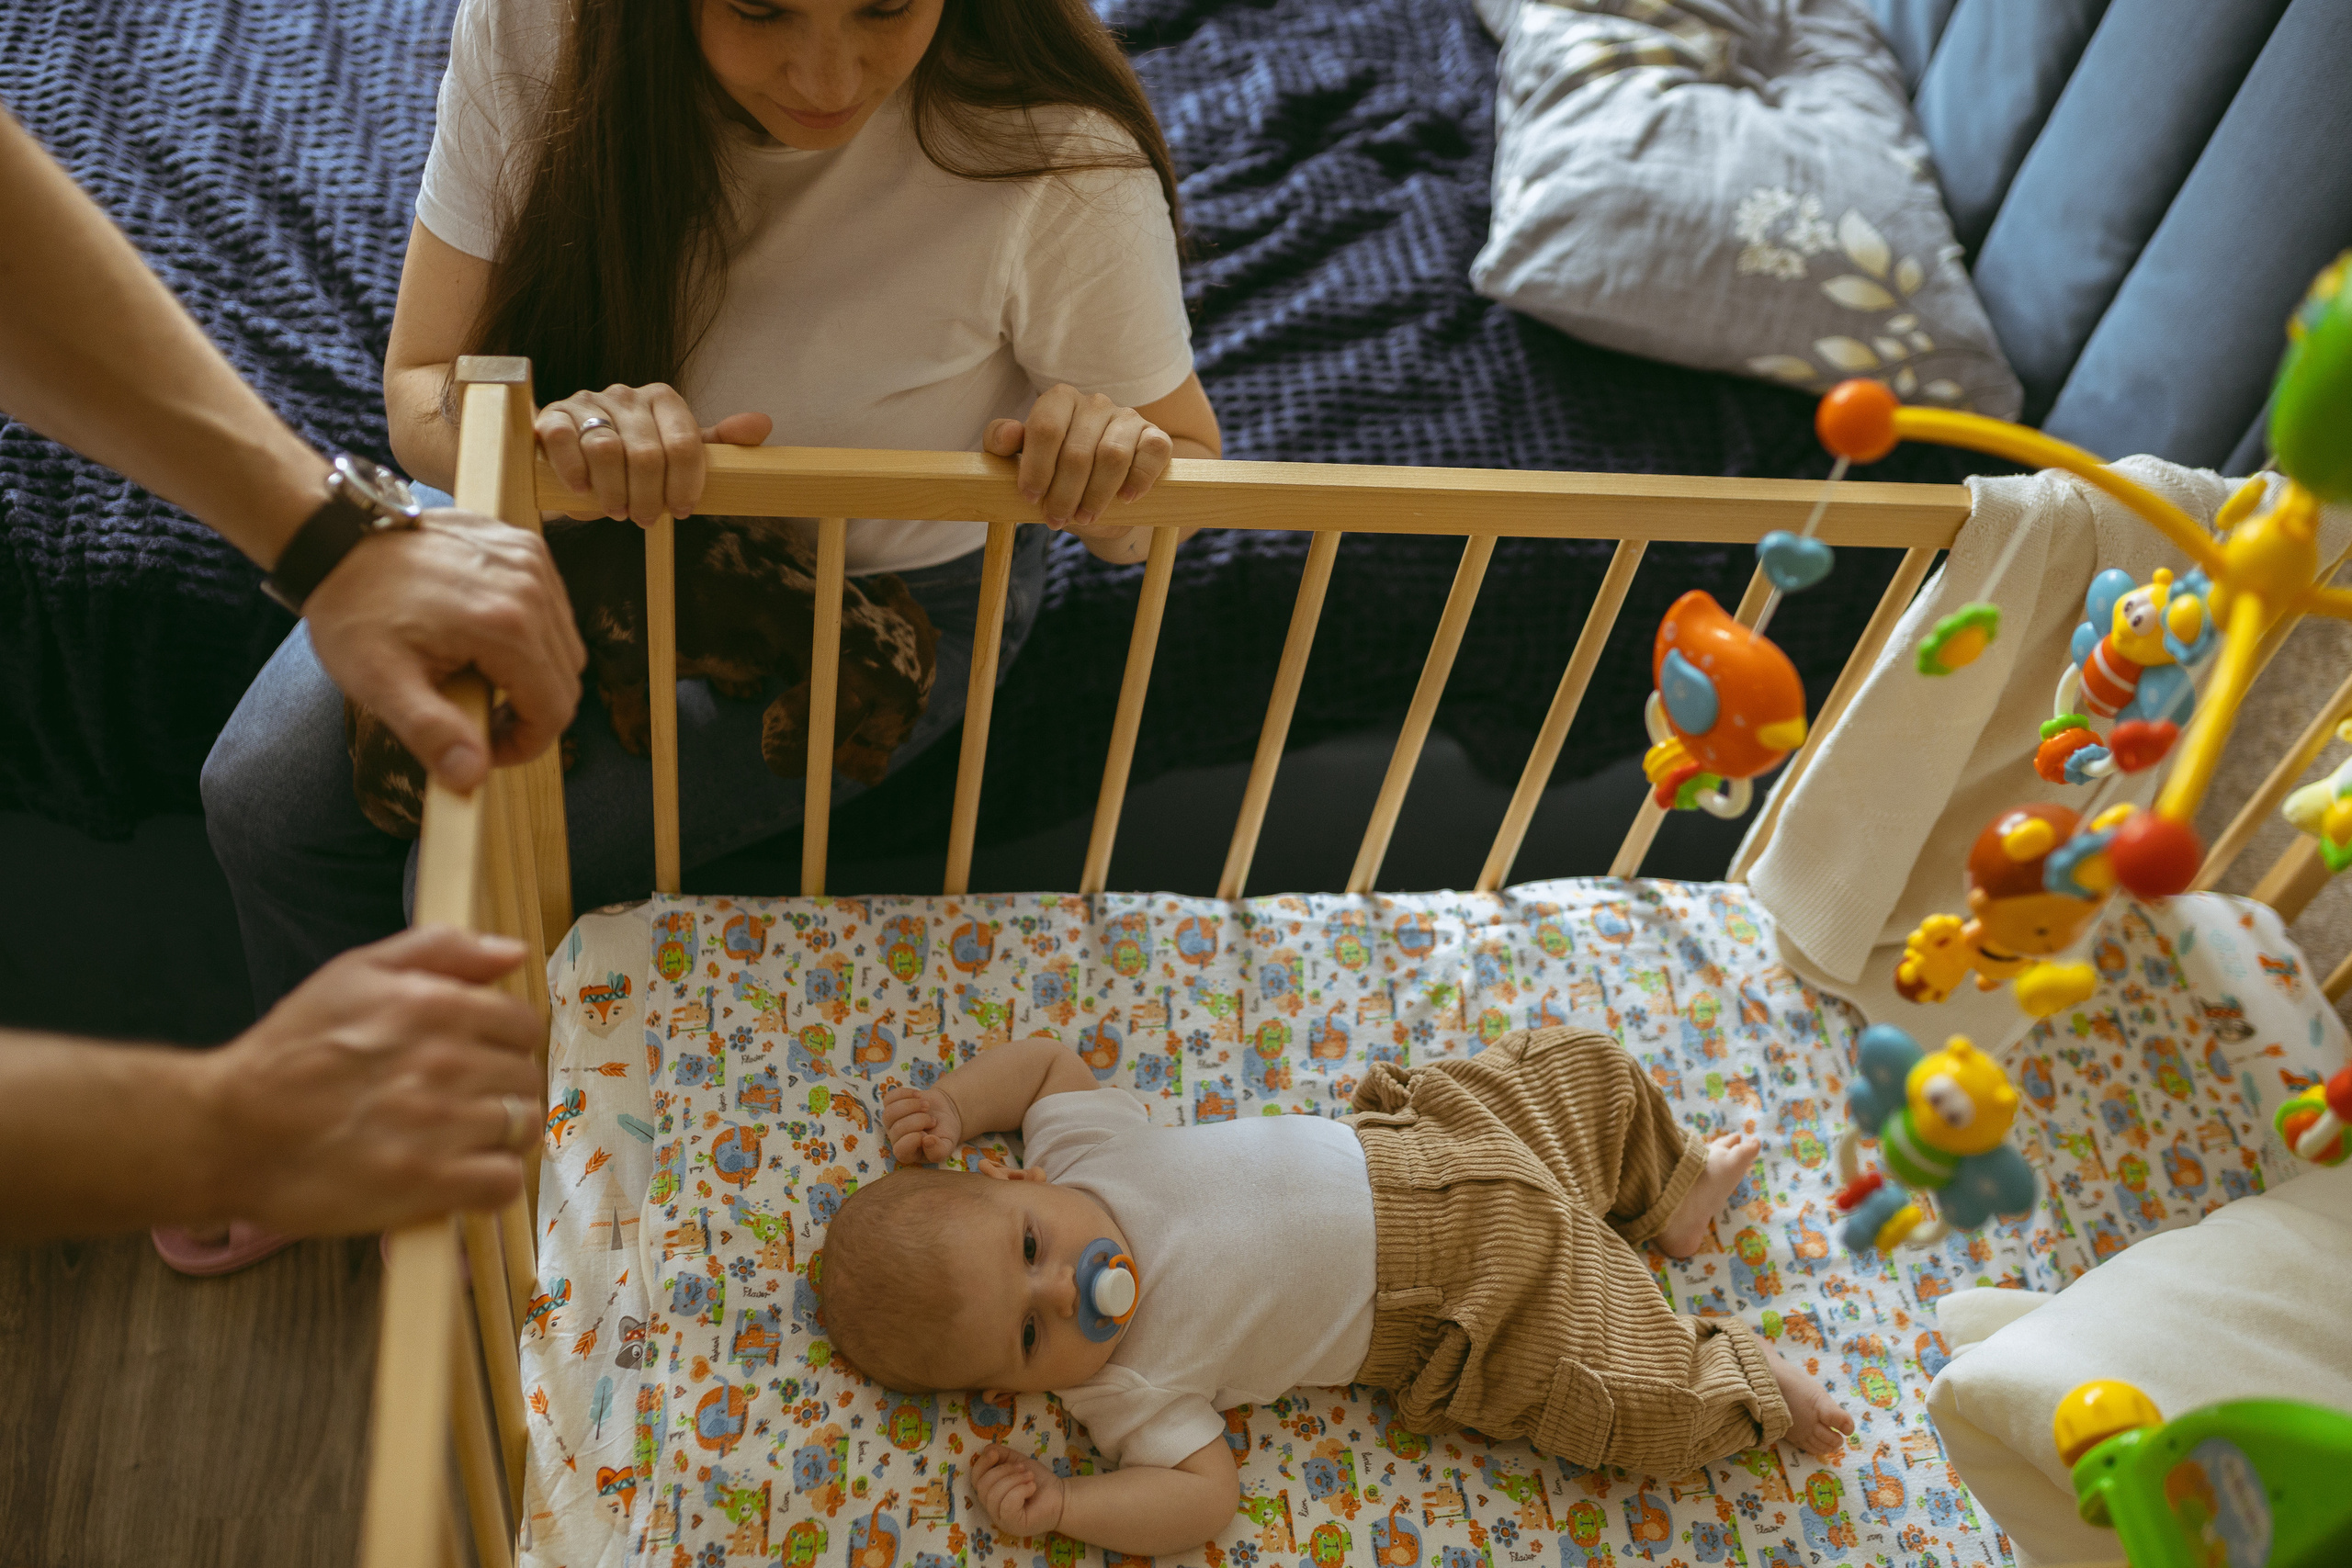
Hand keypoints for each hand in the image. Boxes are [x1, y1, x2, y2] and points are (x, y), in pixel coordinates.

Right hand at [190, 926, 546, 1234]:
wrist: (227, 1133)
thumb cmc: (288, 1053)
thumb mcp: (355, 973)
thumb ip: (441, 950)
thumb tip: (514, 951)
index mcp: (434, 1006)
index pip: (522, 1024)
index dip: (503, 1043)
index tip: (475, 1058)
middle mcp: (445, 1062)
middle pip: (525, 1077)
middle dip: (498, 1089)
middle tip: (455, 1102)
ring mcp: (440, 1124)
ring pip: (521, 1127)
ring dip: (496, 1136)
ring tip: (454, 1139)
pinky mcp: (429, 1182)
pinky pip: (502, 1182)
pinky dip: (488, 1183)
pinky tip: (455, 1176)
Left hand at [304, 509, 585, 790]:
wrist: (337, 541)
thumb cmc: (355, 611)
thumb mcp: (380, 682)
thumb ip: (431, 733)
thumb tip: (471, 777)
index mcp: (506, 627)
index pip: (555, 710)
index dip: (526, 743)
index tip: (486, 748)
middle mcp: (532, 590)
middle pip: (565, 679)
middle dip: (529, 710)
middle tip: (477, 715)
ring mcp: (531, 563)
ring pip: (564, 645)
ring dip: (532, 672)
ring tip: (478, 675)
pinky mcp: (525, 548)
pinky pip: (552, 609)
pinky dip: (530, 633)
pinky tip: (483, 635)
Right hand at [537, 383, 771, 524]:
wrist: (576, 455)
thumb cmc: (635, 460)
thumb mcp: (678, 453)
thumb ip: (716, 444)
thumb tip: (761, 423)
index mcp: (663, 400)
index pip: (685, 443)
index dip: (686, 484)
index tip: (683, 510)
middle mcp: (626, 395)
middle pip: (647, 453)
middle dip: (649, 496)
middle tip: (645, 519)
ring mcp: (588, 402)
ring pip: (606, 450)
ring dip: (615, 491)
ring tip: (617, 510)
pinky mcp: (553, 416)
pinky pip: (563, 440)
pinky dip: (575, 472)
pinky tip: (584, 491)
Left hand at [882, 1083, 964, 1163]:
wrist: (944, 1112)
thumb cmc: (945, 1132)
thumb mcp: (947, 1146)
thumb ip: (938, 1151)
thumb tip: (926, 1141)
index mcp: (907, 1153)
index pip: (900, 1150)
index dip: (914, 1139)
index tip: (927, 1133)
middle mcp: (895, 1139)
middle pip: (898, 1129)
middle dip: (919, 1120)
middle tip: (933, 1120)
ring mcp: (891, 1122)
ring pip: (889, 1113)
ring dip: (911, 1106)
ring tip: (926, 1106)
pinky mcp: (890, 1105)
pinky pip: (888, 1098)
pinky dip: (905, 1094)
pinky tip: (918, 1095)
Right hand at [970, 1444, 1066, 1538]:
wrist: (1061, 1496)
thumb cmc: (1039, 1481)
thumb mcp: (1019, 1462)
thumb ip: (1002, 1455)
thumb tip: (986, 1449)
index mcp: (992, 1494)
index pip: (975, 1480)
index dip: (981, 1464)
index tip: (994, 1453)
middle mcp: (993, 1509)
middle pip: (983, 1486)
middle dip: (1004, 1471)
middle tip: (1024, 1469)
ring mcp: (1002, 1520)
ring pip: (993, 1495)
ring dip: (1014, 1480)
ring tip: (1029, 1478)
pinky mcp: (1013, 1525)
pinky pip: (1006, 1505)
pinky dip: (1020, 1491)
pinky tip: (1031, 1488)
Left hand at [984, 383, 1173, 543]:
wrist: (1102, 494)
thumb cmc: (1056, 474)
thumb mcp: (1021, 462)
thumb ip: (1001, 445)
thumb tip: (1008, 434)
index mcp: (1059, 400)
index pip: (1046, 428)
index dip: (1037, 468)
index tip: (1031, 498)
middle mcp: (1095, 402)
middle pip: (1077, 451)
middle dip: (1064, 493)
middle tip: (1056, 519)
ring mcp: (1128, 417)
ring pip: (1112, 456)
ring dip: (1096, 495)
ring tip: (1085, 517)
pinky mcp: (1156, 436)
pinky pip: (1152, 453)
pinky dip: (1138, 480)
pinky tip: (1125, 499)